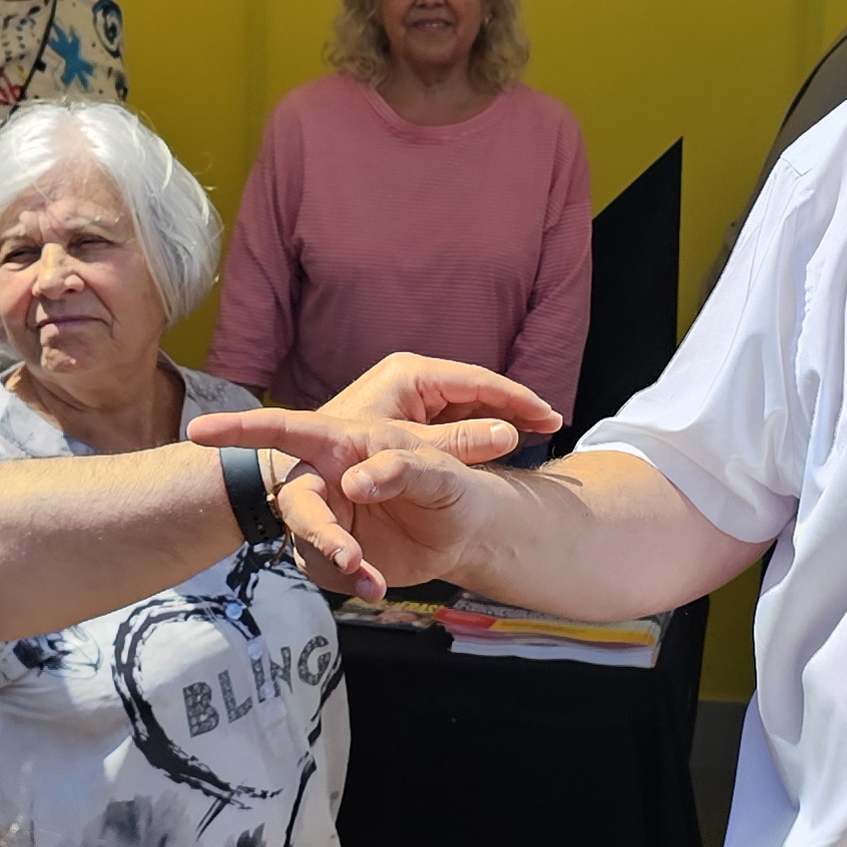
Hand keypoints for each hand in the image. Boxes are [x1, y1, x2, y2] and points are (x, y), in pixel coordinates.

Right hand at [189, 356, 553, 596]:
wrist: (464, 532)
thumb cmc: (451, 486)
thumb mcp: (438, 473)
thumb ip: (400, 470)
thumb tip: (353, 482)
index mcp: (344, 443)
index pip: (285, 429)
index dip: (239, 429)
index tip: (197, 431)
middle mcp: (326, 479)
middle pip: (297, 501)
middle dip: (317, 530)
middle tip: (349, 555)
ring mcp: (328, 519)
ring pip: (308, 543)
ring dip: (335, 563)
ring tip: (373, 581)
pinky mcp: (334, 555)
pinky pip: (324, 571)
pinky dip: (348, 582)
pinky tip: (376, 586)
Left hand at [305, 352, 562, 437]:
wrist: (295, 470)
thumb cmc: (343, 459)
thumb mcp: (407, 452)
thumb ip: (456, 444)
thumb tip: (511, 434)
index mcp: (409, 375)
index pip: (477, 382)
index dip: (518, 400)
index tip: (550, 417)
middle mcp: (410, 379)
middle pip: (476, 389)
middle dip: (514, 406)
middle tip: (551, 423)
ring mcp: (408, 396)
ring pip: (467, 403)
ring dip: (500, 419)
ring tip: (539, 432)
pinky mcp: (406, 415)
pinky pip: (453, 417)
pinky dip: (479, 430)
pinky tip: (504, 445)